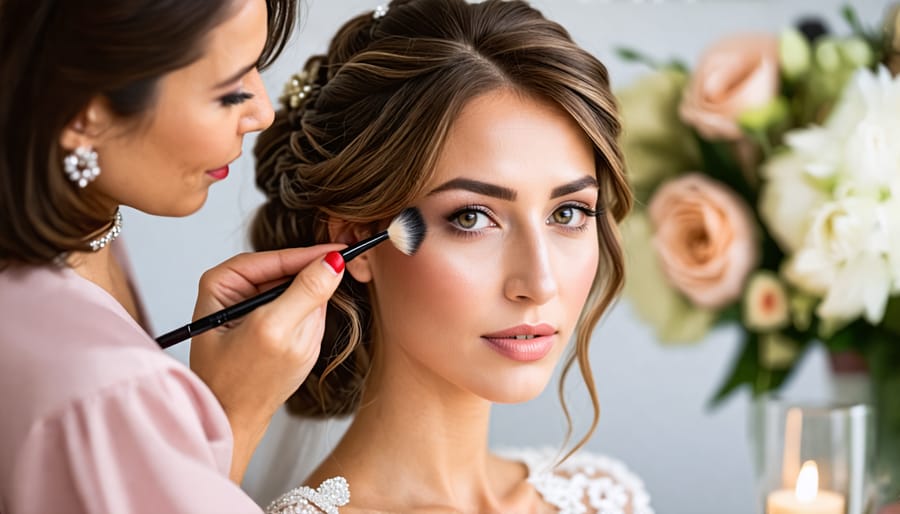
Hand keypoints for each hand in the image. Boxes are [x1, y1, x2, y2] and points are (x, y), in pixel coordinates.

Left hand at [188, 245, 344, 481]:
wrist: (234, 423)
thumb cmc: (240, 384)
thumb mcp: (274, 331)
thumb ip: (305, 292)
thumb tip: (333, 261)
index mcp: (223, 283)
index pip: (276, 257)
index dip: (311, 255)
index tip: (344, 249)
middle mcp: (237, 292)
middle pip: (289, 275)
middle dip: (309, 292)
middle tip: (325, 303)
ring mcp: (254, 310)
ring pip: (300, 297)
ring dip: (308, 318)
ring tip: (295, 346)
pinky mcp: (270, 328)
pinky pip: (303, 319)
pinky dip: (308, 332)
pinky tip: (295, 353)